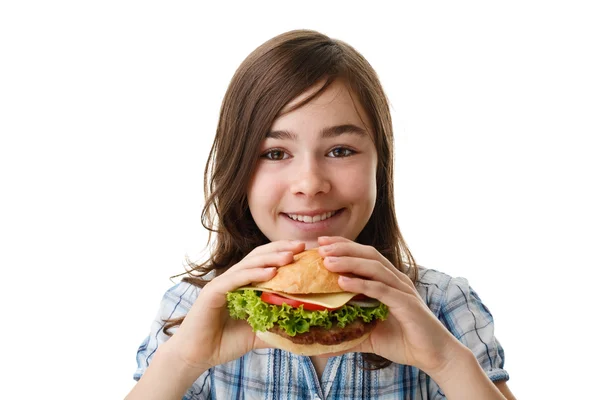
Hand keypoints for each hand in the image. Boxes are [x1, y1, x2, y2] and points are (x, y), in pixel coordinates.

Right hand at [163, 240, 305, 371]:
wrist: (197, 356)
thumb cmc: (225, 342)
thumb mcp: (258, 334)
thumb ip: (276, 327)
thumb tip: (302, 330)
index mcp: (244, 284)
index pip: (265, 262)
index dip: (283, 253)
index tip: (305, 252)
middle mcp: (233, 279)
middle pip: (259, 256)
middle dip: (281, 249)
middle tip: (302, 246)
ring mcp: (222, 283)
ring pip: (249, 264)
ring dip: (270, 259)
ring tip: (289, 257)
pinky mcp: (213, 292)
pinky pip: (236, 279)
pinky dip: (254, 274)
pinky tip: (270, 273)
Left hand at [317, 236, 463, 375]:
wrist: (435, 356)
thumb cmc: (405, 342)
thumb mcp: (370, 336)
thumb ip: (349, 334)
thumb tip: (323, 345)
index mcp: (389, 282)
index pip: (365, 256)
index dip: (344, 246)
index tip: (322, 243)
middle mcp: (396, 280)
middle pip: (368, 254)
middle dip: (343, 247)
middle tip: (320, 246)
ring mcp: (402, 290)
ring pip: (374, 268)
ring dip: (349, 262)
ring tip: (327, 262)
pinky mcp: (406, 304)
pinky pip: (381, 289)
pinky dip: (361, 284)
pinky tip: (342, 282)